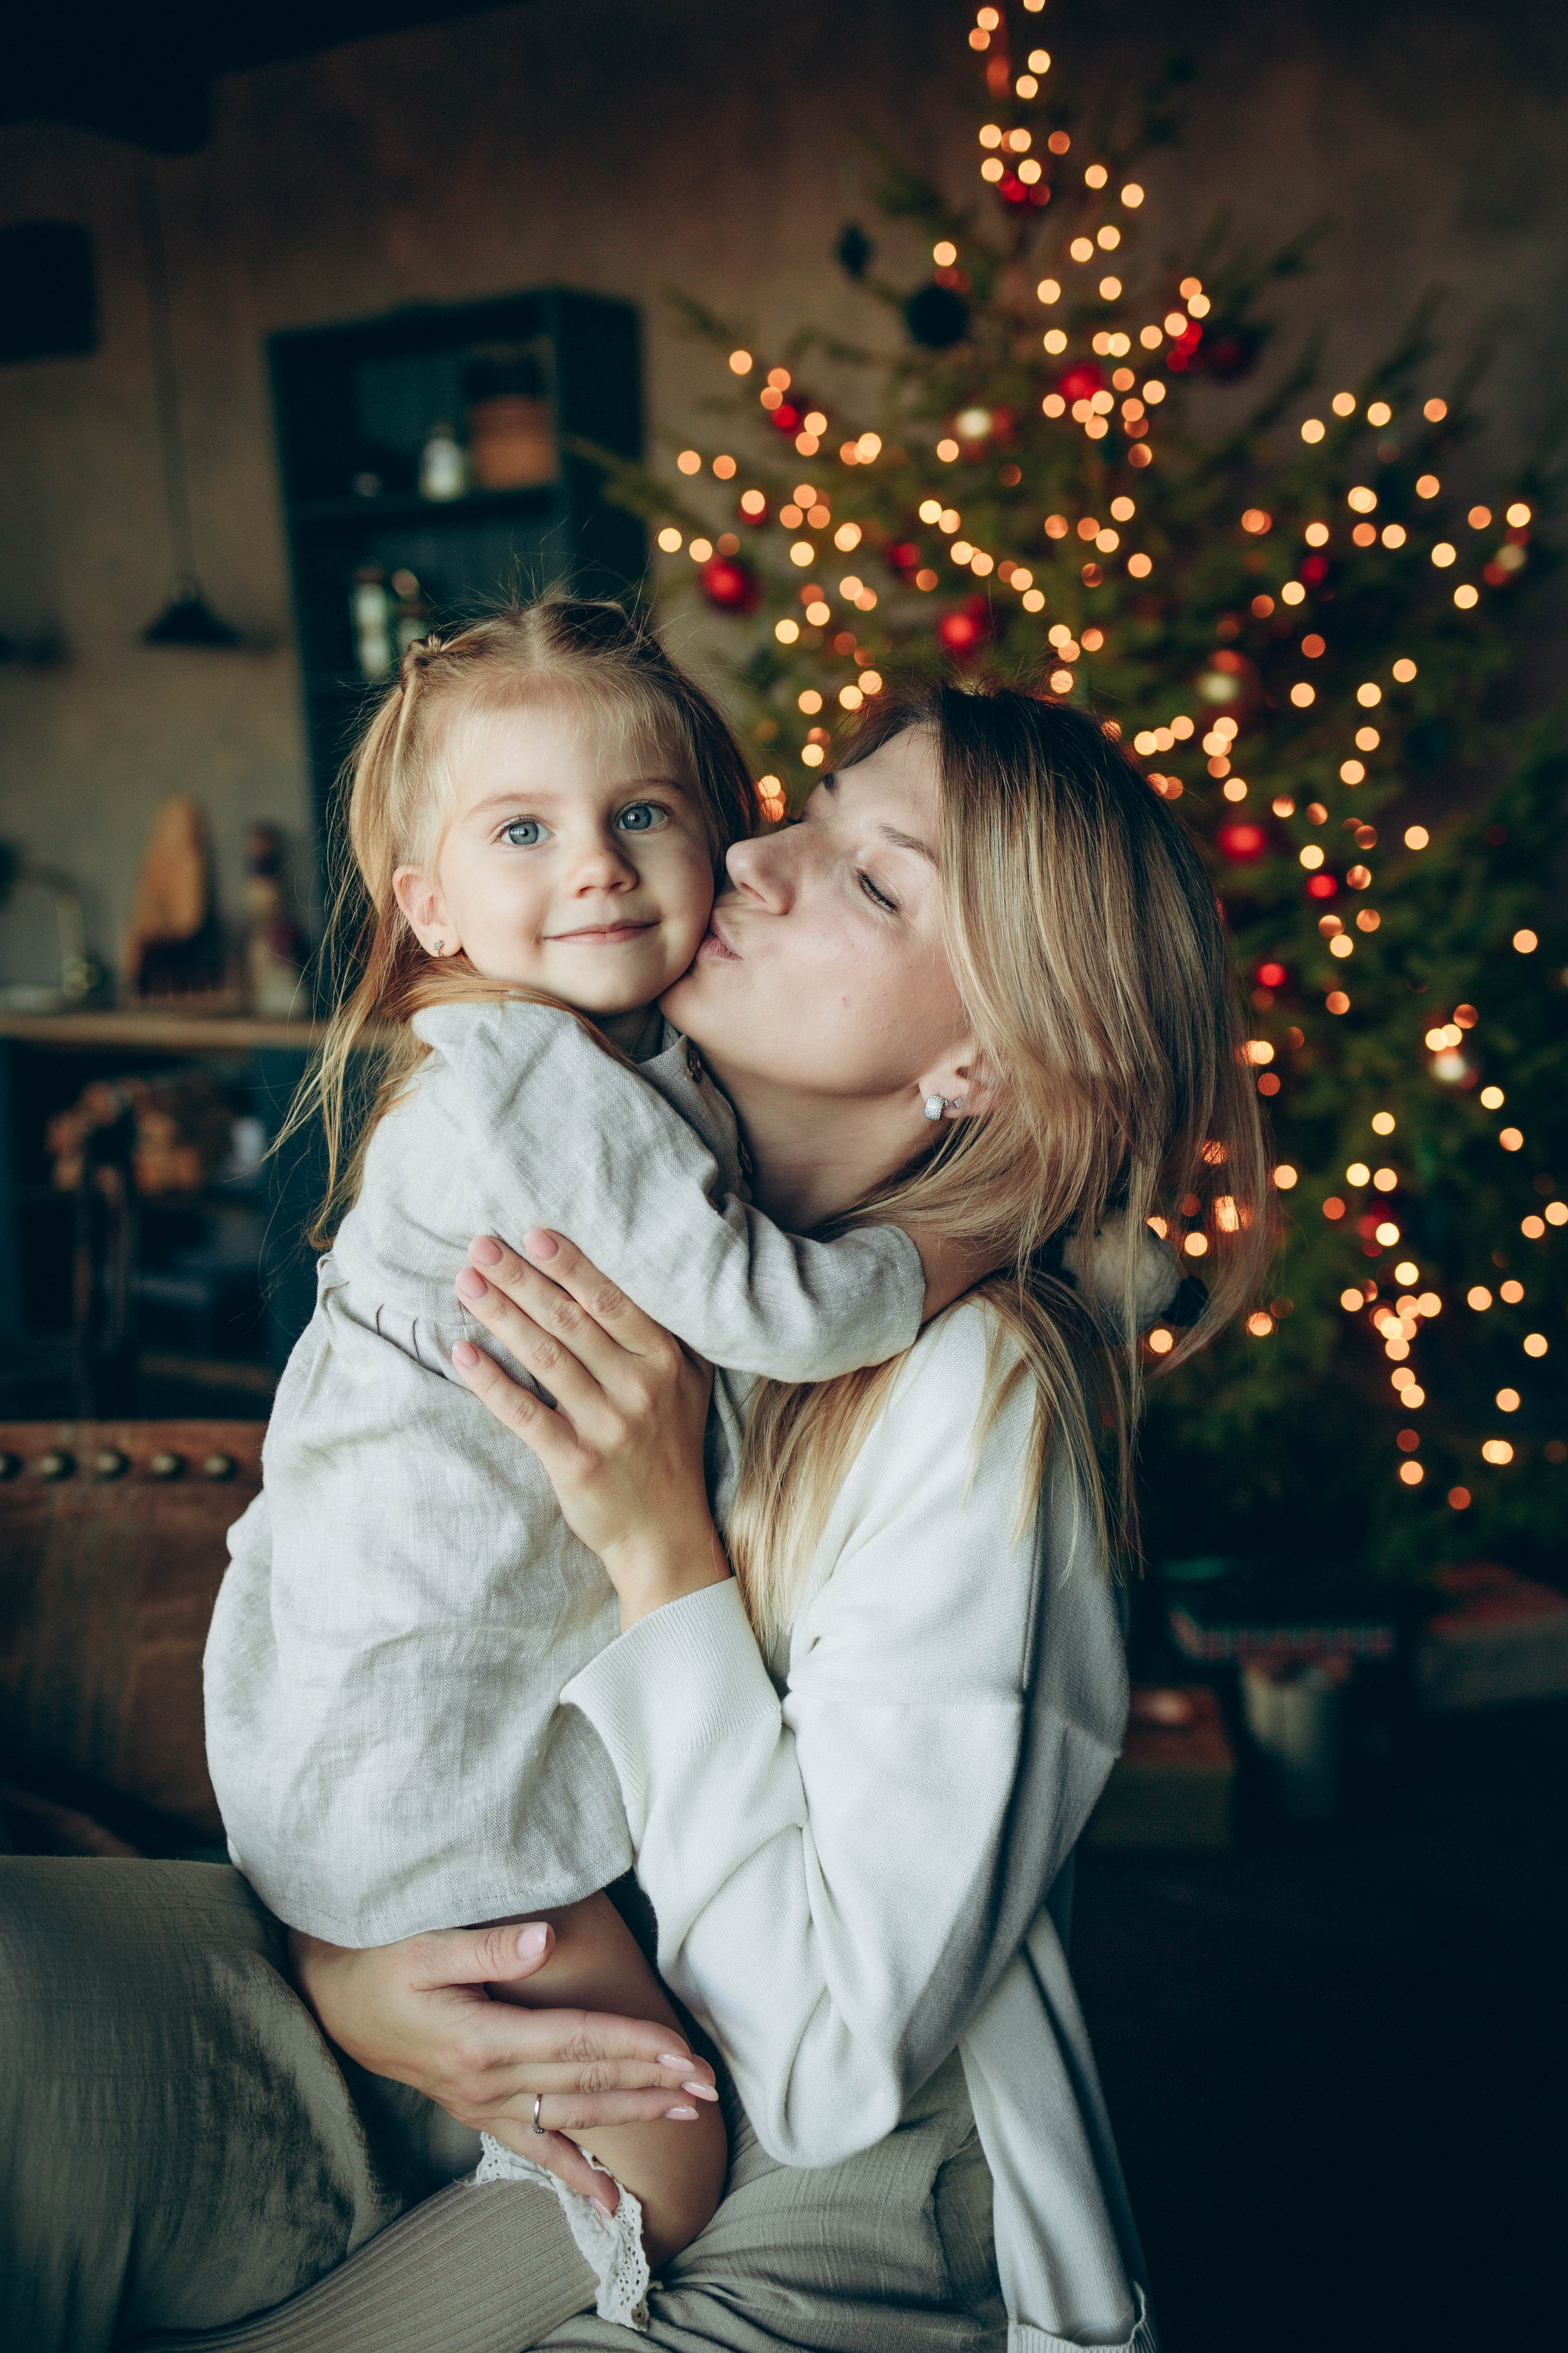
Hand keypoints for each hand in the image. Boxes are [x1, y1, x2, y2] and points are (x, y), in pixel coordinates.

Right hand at [291, 1918, 717, 2213]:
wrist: (335, 2005)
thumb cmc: (381, 1965)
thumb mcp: (426, 1946)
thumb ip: (488, 1944)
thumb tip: (546, 1938)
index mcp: (482, 2038)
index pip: (577, 2041)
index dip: (633, 2043)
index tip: (681, 2049)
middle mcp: (488, 2081)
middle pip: (585, 2082)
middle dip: (651, 2082)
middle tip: (707, 2086)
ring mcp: (483, 2104)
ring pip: (571, 2115)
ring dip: (631, 2114)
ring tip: (685, 2113)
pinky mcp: (478, 2112)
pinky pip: (534, 2149)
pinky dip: (574, 2175)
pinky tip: (610, 2202)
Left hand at [450, 1231, 730, 1627]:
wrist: (666, 1534)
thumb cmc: (668, 1446)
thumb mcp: (687, 1384)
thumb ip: (661, 1333)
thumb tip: (619, 1269)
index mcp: (667, 1361)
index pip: (612, 1301)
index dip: (571, 1266)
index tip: (533, 1233)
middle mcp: (640, 1388)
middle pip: (570, 1321)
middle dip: (521, 1279)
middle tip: (481, 1245)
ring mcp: (608, 1427)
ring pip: (545, 1358)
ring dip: (501, 1316)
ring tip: (465, 1284)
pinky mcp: (576, 1464)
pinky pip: (525, 1414)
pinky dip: (491, 1382)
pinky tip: (463, 1353)